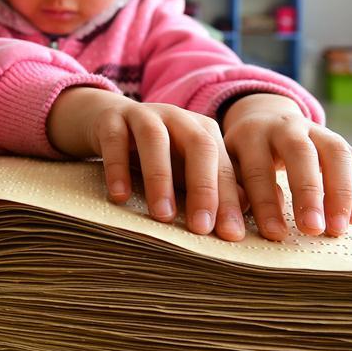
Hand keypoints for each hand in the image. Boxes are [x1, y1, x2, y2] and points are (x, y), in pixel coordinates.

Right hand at [48, 88, 246, 240]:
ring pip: (155, 139)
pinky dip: (117, 168)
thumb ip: (214, 186)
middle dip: (204, 187)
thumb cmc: (155, 154)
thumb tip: (245, 211)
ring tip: (162, 216)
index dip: (229, 201)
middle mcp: (178, 118)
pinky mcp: (110, 119)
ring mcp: (143, 114)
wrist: (106, 120)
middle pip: (199, 145)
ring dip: (160, 178)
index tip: (232, 235)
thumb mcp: (185, 169)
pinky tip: (119, 196)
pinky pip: (114, 140)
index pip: (223, 166)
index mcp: (203, 131)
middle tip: (202, 227)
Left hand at [222, 93, 351, 240]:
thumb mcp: (229, 165)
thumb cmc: (243, 156)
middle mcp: (284, 126)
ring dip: (340, 192)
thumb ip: (236, 187)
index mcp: (250, 135)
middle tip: (313, 230)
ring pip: (334, 152)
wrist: (263, 119)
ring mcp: (313, 129)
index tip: (275, 234)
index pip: (258, 169)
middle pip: (300, 153)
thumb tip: (244, 210)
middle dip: (308, 193)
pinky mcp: (335, 138)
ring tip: (338, 229)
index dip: (266, 203)